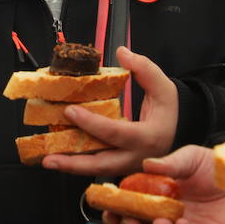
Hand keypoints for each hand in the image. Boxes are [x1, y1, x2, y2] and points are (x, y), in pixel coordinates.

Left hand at [42, 46, 178, 177]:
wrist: (176, 130)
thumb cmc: (168, 109)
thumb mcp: (164, 87)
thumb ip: (145, 69)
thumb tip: (122, 53)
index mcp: (148, 138)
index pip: (116, 133)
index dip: (92, 124)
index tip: (70, 111)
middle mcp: (137, 157)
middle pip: (103, 164)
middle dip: (74, 163)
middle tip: (49, 157)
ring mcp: (128, 166)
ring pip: (97, 170)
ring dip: (71, 167)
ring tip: (48, 161)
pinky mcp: (120, 167)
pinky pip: (97, 167)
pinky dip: (77, 164)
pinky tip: (59, 158)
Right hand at [101, 145, 224, 223]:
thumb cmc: (215, 166)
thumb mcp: (189, 157)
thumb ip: (169, 164)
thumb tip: (145, 165)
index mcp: (157, 198)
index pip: (131, 209)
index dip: (117, 212)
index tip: (106, 209)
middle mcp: (168, 217)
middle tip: (125, 221)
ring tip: (158, 223)